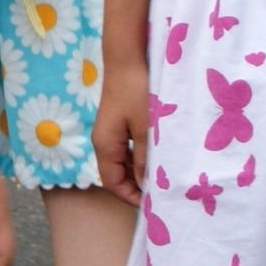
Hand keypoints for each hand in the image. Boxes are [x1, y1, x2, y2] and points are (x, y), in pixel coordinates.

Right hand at [94, 70, 149, 207]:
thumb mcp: (145, 129)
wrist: (127, 60)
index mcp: (105, 145)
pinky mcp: (119, 123)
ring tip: (162, 179)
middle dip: (135, 187)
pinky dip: (139, 159)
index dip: (130, 197)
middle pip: (116, 174)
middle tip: (161, 194)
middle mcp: (103, 141)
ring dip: (139, 173)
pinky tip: (156, 158)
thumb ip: (144, 159)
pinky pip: (126, 150)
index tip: (153, 205)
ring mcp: (110, 132)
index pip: (112, 182)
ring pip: (122, 162)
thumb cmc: (137, 93)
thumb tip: (145, 186)